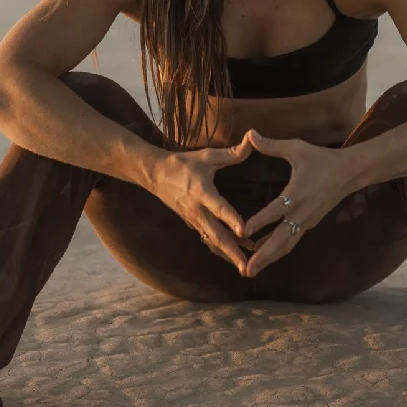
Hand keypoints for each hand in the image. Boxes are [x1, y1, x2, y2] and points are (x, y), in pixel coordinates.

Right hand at [148, 141, 256, 272]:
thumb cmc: (182, 163)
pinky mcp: (191, 223)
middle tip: (247, 266)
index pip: (219, 208)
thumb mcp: (206, 155)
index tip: (245, 232)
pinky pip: (207, 239)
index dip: (232, 220)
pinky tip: (234, 255)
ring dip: (228, 254)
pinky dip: (220, 248)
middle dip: (232, 252)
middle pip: (216, 235)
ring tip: (245, 266)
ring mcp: (193, 219)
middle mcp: (197, 210)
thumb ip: (231, 152)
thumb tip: (252, 139)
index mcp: (201, 192)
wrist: (154, 174)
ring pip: (212, 241)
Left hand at [240, 130, 351, 276]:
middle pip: (281, 239)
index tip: (243, 232)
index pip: (275, 210)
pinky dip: (277, 250)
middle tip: (246, 270)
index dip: (259, 221)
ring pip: (286, 244)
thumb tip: (249, 134)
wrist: (349, 172)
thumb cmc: (321, 159)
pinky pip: (291, 240)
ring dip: (269, 258)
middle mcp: (302, 212)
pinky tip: (263, 254)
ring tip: (251, 270)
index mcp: (297, 193)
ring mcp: (307, 221)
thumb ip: (271, 145)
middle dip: (263, 256)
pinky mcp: (309, 224)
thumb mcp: (297, 148)